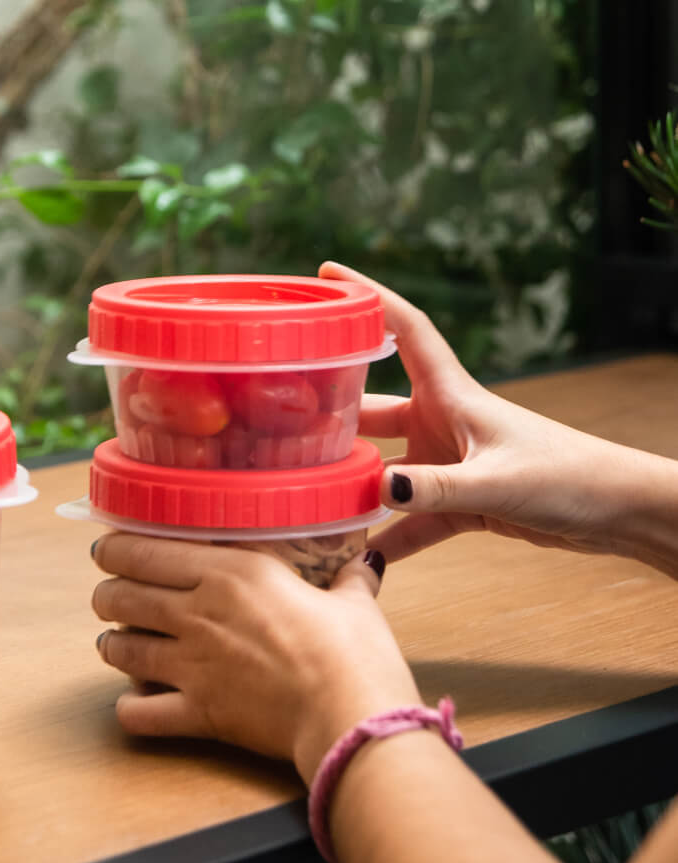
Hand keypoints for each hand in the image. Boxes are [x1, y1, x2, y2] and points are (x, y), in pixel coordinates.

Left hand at [91, 534, 420, 784]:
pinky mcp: (198, 712)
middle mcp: (200, 613)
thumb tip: (366, 561)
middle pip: (120, 597)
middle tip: (110, 595)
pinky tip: (134, 703)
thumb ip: (350, 578)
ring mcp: (193, 665)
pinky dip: (129, 708)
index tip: (109, 547)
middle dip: (107, 595)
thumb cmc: (354, 651)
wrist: (350, 714)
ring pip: (120, 650)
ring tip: (115, 643)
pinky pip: (138, 714)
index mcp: (232, 573)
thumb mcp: (354, 602)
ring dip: (112, 645)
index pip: (146, 551)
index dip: (115, 548)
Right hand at [320, 261, 674, 566]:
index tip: (326, 274)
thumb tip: (376, 490)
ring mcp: (447, 461)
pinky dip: (389, 534)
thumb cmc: (568, 476)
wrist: (614, 509)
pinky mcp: (457, 498)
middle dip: (334, 411)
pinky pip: (411, 516)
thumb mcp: (497, 481)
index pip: (404, 330)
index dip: (367, 296)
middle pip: (374, 407)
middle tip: (283, 416)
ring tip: (307, 495)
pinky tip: (360, 553)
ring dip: (354, 482)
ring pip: (386, 467)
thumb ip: (435, 489)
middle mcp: (442, 421)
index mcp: (452, 394)